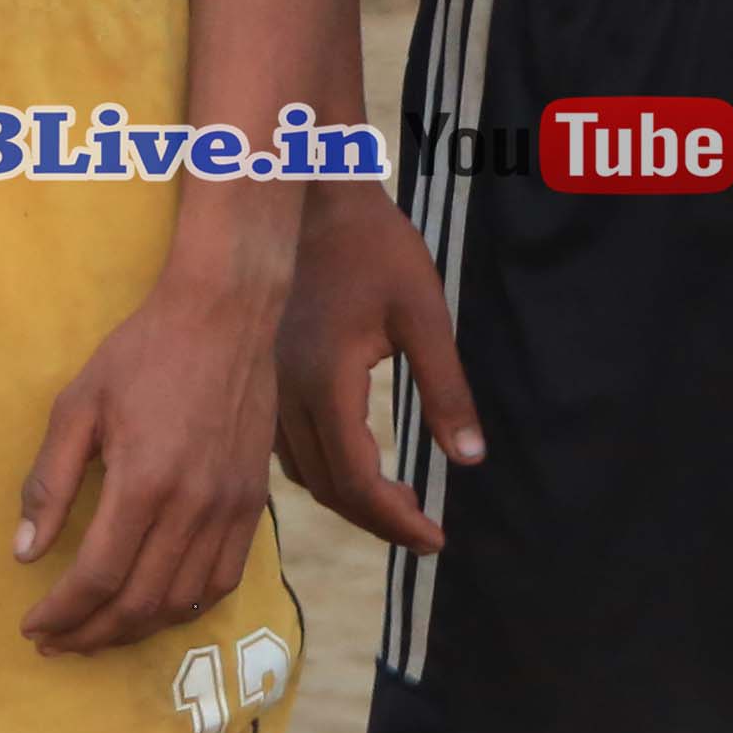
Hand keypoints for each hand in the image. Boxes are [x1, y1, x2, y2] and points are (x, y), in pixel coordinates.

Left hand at [22, 274, 274, 652]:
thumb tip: (25, 551)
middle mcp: (192, 506)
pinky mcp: (252, 504)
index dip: (61, 613)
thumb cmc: (141, 353)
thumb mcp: (77, 407)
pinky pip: (222, 581)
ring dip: (134, 630)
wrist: (224, 317)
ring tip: (97, 633)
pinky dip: (185, 609)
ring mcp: (229, 509)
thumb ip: (50, 483)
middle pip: (138, 602)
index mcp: (143, 482)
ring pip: (181, 602)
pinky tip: (155, 611)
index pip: (97, 576)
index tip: (33, 627)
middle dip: (90, 633)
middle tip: (56, 642)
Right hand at [272, 177, 477, 550]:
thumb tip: (470, 458)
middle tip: (424, 533)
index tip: (435, 538)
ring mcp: (266, 387)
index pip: (356, 482)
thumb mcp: (423, 313)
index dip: (396, 520)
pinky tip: (350, 465)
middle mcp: (285, 396)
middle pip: (327, 488)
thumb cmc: (373, 246)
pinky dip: (321, 470)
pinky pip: (284, 446)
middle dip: (376, 519)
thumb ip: (445, 389)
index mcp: (325, 384)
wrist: (309, 195)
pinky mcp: (262, 376)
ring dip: (346, 498)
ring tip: (394, 505)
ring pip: (300, 472)